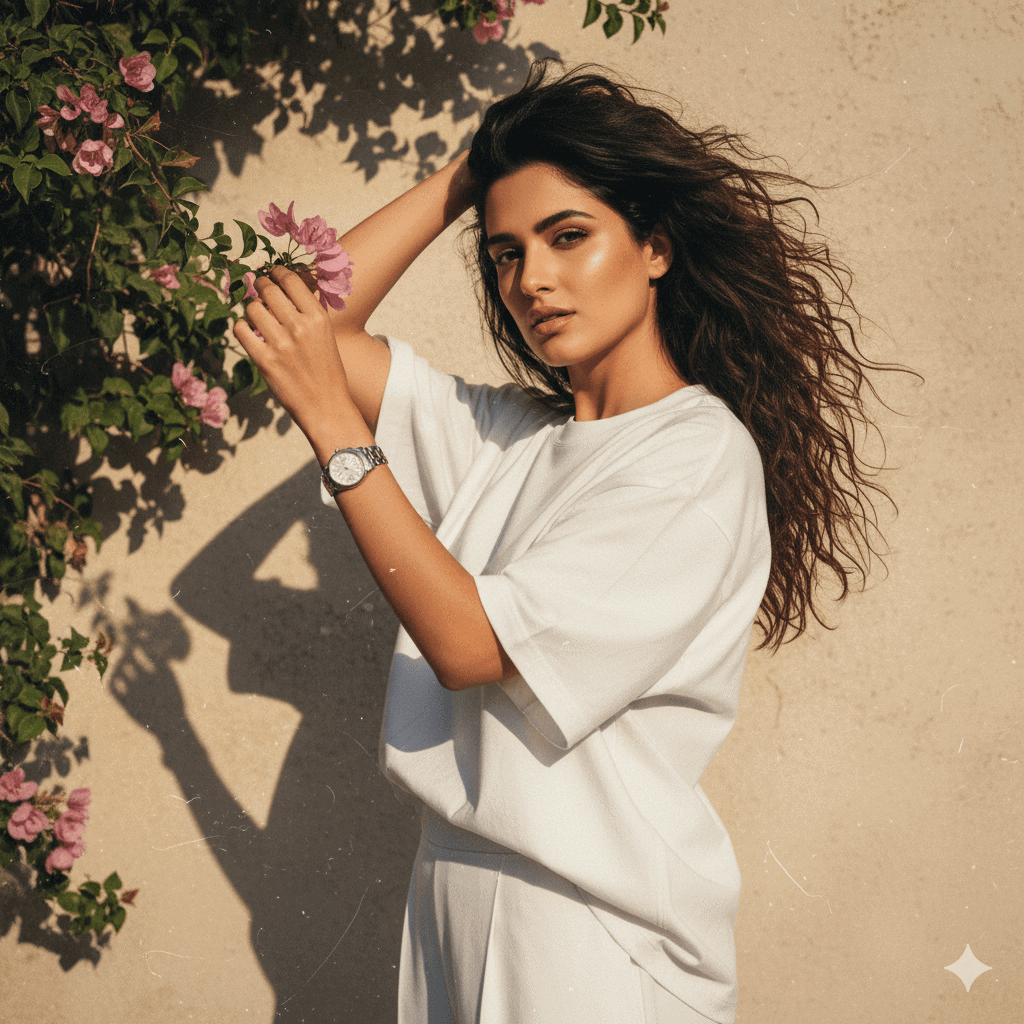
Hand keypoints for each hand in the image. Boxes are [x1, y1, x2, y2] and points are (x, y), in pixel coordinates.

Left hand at [234, 266, 353, 440]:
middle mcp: (299, 327)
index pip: (291, 280)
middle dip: (261, 285)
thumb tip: (286, 285)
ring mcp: (280, 344)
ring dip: (251, 310)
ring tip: (257, 318)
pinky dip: (241, 328)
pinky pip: (240, 329)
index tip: (272, 274)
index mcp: (318, 318)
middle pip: (268, 289)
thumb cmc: (327, 372)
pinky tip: (249, 333)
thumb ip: (308, 312)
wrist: (327, 407)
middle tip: (259, 288)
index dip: (277, 272)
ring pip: (252, 308)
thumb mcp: (326, 336)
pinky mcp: (264, 360)